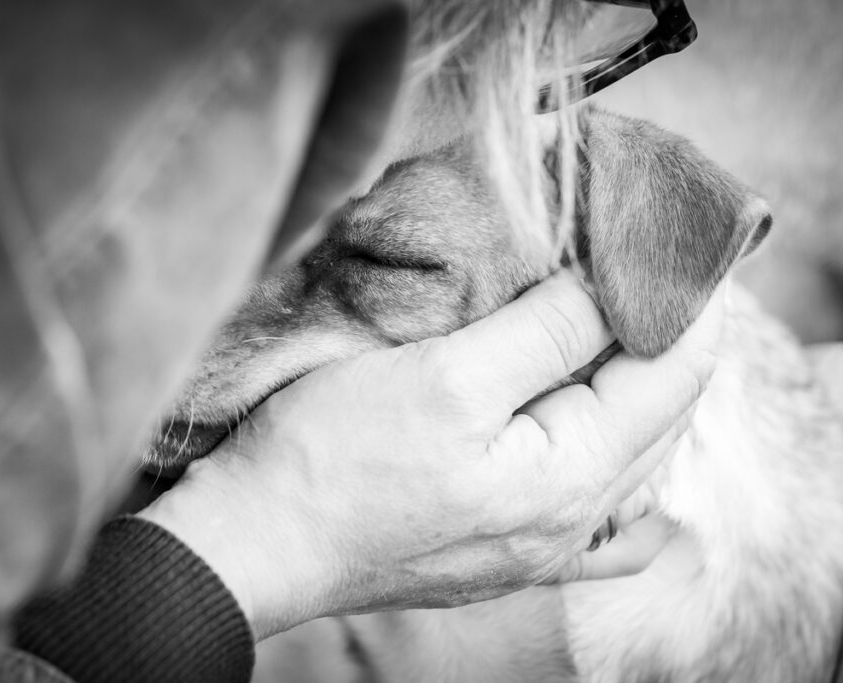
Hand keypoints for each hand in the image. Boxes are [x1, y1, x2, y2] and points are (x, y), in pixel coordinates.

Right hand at [140, 271, 726, 638]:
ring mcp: (537, 549)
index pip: (672, 374)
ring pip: (629, 460)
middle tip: (642, 267)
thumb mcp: (449, 377)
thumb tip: (615, 288)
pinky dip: (622, 482)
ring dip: (635, 390)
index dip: (682, 299)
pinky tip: (622, 477)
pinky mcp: (500, 555)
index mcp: (572, 477)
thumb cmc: (334, 458)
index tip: (667, 239)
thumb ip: (548, 333)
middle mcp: (571, 525)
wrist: (256, 541)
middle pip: (658, 418)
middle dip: (661, 338)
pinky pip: (599, 526)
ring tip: (621, 330)